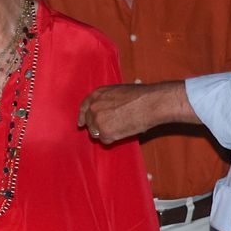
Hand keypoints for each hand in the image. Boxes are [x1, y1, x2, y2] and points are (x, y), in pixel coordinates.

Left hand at [78, 81, 194, 142]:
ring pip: (95, 133)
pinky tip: (122, 132)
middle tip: (109, 128)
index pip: (84, 107)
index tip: (81, 124)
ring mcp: (97, 120)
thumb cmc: (141, 95)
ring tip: (120, 128)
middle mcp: (93, 107)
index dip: (82, 116)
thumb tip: (125, 92)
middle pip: (89, 122)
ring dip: (105, 133)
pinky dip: (113, 139)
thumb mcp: (122, 90)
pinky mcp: (104, 132)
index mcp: (97, 94)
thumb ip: (113, 97)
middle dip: (97, 126)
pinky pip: (105, 140)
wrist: (149, 103)